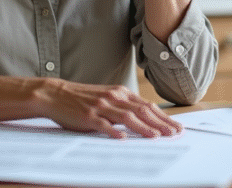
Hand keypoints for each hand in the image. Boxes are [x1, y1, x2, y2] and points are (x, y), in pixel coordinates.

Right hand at [37, 79, 181, 138]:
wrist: (56, 94)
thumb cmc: (83, 98)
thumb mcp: (107, 98)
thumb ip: (124, 106)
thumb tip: (145, 119)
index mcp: (120, 93)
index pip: (147, 105)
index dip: (163, 117)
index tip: (176, 127)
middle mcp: (114, 97)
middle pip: (142, 110)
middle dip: (160, 123)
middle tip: (174, 134)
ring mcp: (101, 106)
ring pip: (127, 117)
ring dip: (144, 127)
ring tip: (156, 137)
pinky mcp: (88, 116)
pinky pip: (103, 124)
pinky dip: (114, 131)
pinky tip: (123, 138)